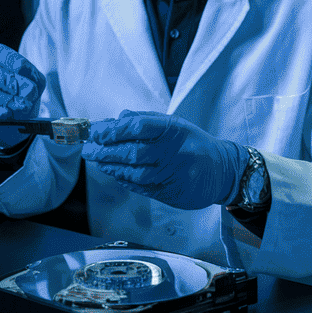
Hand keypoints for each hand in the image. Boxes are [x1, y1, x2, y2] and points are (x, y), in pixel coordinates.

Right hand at [0, 44, 46, 148]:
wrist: (18, 122)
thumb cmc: (24, 96)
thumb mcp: (35, 83)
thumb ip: (33, 79)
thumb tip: (28, 88)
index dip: (9, 59)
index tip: (20, 67)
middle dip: (6, 81)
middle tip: (21, 91)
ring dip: (3, 99)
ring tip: (19, 105)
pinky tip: (6, 113)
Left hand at [81, 110, 250, 209]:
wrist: (222, 170)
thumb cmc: (193, 144)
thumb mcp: (174, 124)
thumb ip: (145, 120)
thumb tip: (116, 120)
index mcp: (173, 129)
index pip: (139, 126)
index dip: (114, 130)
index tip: (96, 131)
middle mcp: (173, 151)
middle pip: (132, 151)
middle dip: (106, 151)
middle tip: (88, 150)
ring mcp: (173, 174)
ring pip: (135, 172)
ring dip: (111, 167)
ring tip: (97, 162)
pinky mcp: (171, 192)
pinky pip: (142, 187)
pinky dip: (125, 180)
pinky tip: (114, 174)